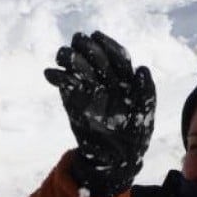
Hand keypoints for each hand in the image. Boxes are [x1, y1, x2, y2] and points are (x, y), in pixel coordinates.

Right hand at [44, 31, 155, 196]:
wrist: (116, 159)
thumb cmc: (135, 135)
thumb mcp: (145, 115)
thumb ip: (146, 92)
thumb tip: (142, 69)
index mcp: (125, 80)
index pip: (117, 57)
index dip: (108, 45)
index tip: (97, 37)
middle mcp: (106, 80)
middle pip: (96, 58)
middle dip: (86, 47)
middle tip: (77, 40)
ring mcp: (89, 89)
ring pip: (78, 67)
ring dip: (69, 58)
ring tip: (62, 54)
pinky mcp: (74, 101)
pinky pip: (65, 85)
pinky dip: (57, 78)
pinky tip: (50, 73)